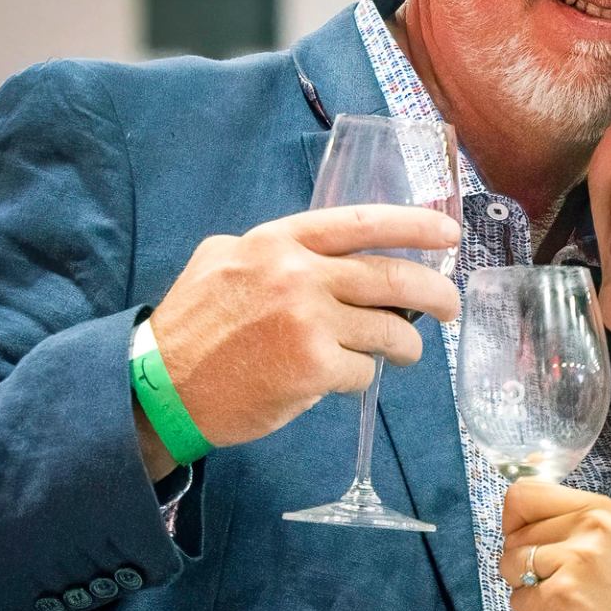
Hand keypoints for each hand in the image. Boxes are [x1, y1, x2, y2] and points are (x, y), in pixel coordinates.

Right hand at [146, 205, 460, 450]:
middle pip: (392, 278)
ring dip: (404, 346)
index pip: (362, 224)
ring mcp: (309, 322)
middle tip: (450, 306)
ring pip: (388, 331)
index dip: (413, 226)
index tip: (448, 234)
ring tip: (401, 354)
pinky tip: (339, 380)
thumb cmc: (192, 326)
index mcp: (279, 242)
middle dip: (435, 293)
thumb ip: (273, 252)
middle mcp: (299, 274)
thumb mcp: (221, 259)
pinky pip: (363, 372)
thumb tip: (325, 257)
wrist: (160, 387)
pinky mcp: (314, 368)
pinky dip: (359, 378)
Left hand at [501, 480, 610, 610]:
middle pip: (515, 533)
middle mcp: (589, 525)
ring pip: (510, 564)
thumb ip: (577, 525)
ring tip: (558, 603)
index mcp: (600, 508)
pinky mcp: (564, 594)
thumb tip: (523, 520)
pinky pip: (519, 599)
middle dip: (521, 564)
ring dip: (524, 589)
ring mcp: (577, 559)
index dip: (514, 521)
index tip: (526, 543)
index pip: (526, 493)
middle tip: (554, 585)